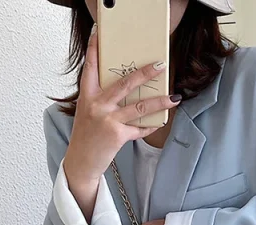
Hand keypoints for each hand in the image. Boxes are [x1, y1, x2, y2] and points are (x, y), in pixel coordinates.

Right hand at [63, 25, 180, 187]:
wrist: (81, 161)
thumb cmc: (86, 136)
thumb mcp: (87, 112)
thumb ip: (101, 99)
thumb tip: (125, 89)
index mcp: (87, 96)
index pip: (90, 68)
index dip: (95, 50)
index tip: (99, 33)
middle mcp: (97, 105)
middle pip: (124, 83)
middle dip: (144, 73)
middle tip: (160, 65)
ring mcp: (107, 120)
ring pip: (139, 107)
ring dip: (159, 102)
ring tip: (174, 97)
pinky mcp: (117, 135)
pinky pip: (140, 128)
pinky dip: (151, 126)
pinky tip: (161, 122)